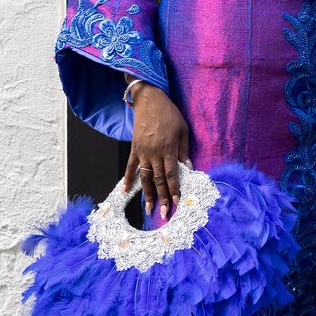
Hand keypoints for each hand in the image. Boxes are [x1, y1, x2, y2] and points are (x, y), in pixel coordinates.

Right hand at [124, 84, 191, 213]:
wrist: (149, 101)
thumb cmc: (170, 114)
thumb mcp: (183, 130)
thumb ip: (184, 151)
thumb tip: (189, 169)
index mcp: (168, 149)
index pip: (172, 175)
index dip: (174, 190)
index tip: (176, 203)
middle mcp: (154, 153)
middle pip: (158, 180)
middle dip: (162, 198)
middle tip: (163, 214)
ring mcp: (142, 152)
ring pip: (144, 178)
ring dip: (146, 195)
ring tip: (148, 209)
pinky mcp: (134, 149)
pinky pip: (130, 167)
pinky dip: (128, 179)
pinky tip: (126, 191)